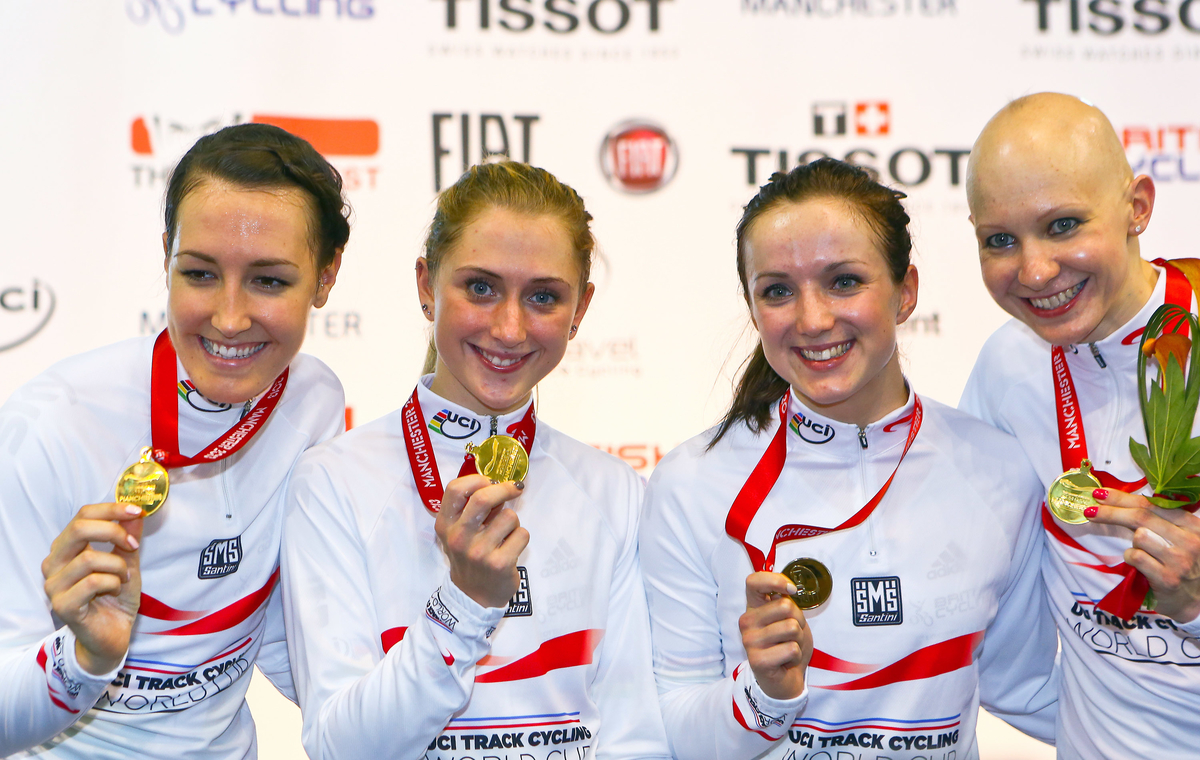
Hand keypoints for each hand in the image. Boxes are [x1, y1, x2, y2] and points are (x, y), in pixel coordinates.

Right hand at [41, 503, 143, 674]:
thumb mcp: (128, 561)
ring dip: (117, 566)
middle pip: (79, 529)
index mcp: (66, 548)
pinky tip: (115, 590)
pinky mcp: (62, 605)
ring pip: (89, 558)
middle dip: (114, 532)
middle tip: (133, 545)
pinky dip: (112, 583)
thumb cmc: (115, 596)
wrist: (113, 634)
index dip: (111, 510)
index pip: (82, 516)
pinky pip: (92, 582)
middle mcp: (54, 564)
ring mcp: (54, 585)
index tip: (136, 511)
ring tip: (123, 578)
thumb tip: (135, 512)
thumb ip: (128, 537)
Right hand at [435, 475, 527, 608]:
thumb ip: (471, 508)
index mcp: (445, 525)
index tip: (491, 481)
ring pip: (509, 516)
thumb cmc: (469, 556)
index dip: (477, 479)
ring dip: (513, 522)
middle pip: (483, 497)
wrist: (474, 596)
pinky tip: (510, 548)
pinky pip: (522, 534)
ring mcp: (479, 552)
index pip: (455, 489)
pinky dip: (520, 538)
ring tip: (504, 535)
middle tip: (515, 488)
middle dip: (504, 488)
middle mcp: (459, 537)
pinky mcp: (499, 563)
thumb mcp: (458, 532)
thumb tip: (499, 484)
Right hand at [739, 571, 812, 699]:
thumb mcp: (789, 619)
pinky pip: (792, 649)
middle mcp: (746, 621)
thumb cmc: (787, 644)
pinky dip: (796, 656)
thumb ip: (786, 603)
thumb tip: (788, 592)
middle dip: (798, 621)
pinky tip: (786, 661)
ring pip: (791, 628)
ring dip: (798, 640)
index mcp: (753, 607)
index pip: (754, 582)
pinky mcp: (757, 660)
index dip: (776, 580)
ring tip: (788, 648)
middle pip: (785, 606)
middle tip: (791, 635)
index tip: (791, 591)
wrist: (785, 679)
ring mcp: (750, 641)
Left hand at [1088, 488, 1199, 621]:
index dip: (1123, 498)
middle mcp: (1190, 540)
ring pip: (1139, 536)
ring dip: (1133, 543)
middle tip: (1089, 510)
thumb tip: (1120, 502)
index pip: (1152, 505)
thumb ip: (1158, 521)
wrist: (1198, 601)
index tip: (1101, 494)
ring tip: (1144, 554)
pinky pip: (1136, 557)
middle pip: (1141, 517)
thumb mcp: (1180, 538)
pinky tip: (1140, 565)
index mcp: (1193, 525)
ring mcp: (1180, 560)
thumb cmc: (1184, 564)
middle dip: (1111, 512)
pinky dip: (1132, 558)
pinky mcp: (1168, 578)